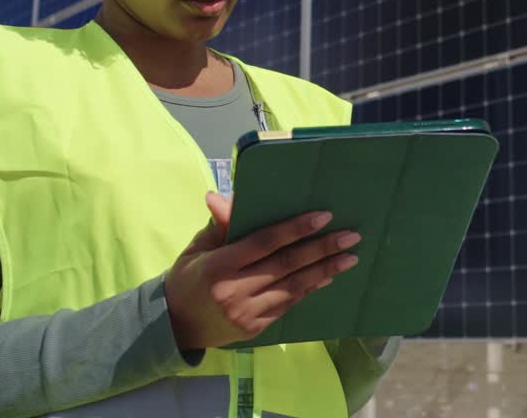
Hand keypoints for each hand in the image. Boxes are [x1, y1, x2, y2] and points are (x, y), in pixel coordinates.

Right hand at [164, 192, 360, 349]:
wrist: (176, 325)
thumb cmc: (188, 278)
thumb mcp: (197, 248)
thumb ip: (219, 226)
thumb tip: (225, 197)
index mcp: (218, 266)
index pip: (264, 243)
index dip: (295, 229)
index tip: (323, 216)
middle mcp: (234, 291)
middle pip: (286, 265)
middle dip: (321, 248)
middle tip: (350, 236)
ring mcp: (247, 313)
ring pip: (293, 287)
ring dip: (325, 270)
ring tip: (349, 257)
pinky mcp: (256, 328)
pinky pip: (289, 304)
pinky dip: (310, 289)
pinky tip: (328, 276)